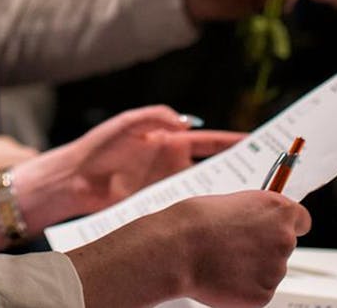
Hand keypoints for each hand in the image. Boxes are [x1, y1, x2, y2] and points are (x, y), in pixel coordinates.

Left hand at [53, 106, 241, 214]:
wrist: (72, 181)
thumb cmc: (98, 147)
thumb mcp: (128, 123)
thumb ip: (157, 117)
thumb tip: (187, 122)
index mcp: (171, 140)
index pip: (211, 141)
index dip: (234, 143)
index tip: (257, 145)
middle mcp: (174, 163)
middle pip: (214, 167)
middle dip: (238, 172)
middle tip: (264, 180)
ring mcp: (167, 186)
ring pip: (203, 190)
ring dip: (222, 195)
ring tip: (247, 203)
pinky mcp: (156, 206)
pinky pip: (184, 208)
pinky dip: (200, 213)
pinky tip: (216, 219)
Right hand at [67, 191, 309, 307]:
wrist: (178, 249)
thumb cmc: (197, 221)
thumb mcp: (234, 202)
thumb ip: (256, 215)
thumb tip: (259, 224)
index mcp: (279, 211)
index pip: (302, 220)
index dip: (287, 225)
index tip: (277, 230)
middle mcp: (284, 239)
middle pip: (284, 247)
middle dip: (265, 248)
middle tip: (236, 248)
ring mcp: (275, 270)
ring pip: (270, 271)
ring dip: (253, 269)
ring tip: (224, 261)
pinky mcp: (263, 295)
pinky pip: (258, 292)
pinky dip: (244, 288)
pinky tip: (224, 277)